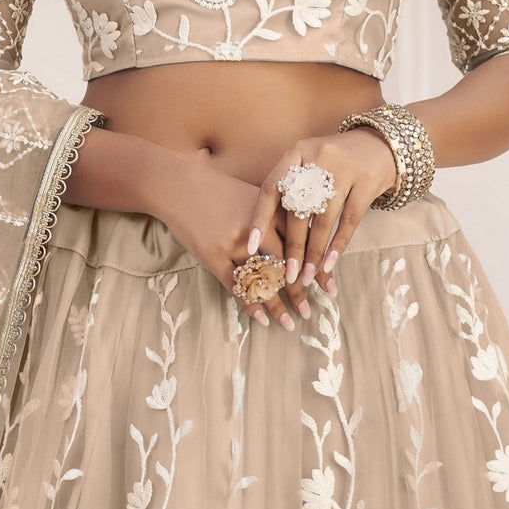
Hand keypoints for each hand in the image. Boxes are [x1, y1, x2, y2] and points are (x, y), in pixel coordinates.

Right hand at [154, 152, 307, 330]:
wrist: (181, 186)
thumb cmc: (221, 192)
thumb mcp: (256, 196)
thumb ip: (280, 217)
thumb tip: (305, 245)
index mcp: (272, 210)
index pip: (302, 245)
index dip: (316, 268)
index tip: (327, 288)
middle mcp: (257, 227)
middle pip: (285, 266)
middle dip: (299, 292)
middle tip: (308, 312)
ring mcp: (234, 243)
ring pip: (262, 280)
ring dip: (277, 305)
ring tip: (289, 323)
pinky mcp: (213, 255)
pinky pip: (236, 286)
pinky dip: (251, 304)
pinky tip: (262, 318)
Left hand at [244, 126, 400, 295]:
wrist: (380, 144)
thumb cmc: (335, 163)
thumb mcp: (309, 164)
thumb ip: (292, 189)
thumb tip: (270, 237)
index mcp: (296, 153)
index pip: (271, 189)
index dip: (259, 219)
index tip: (252, 248)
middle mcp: (317, 158)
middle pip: (298, 211)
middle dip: (292, 249)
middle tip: (288, 276)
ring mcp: (343, 168)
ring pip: (323, 220)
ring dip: (314, 254)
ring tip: (307, 277)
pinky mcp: (366, 181)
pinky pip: (349, 221)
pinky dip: (338, 245)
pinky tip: (330, 264)